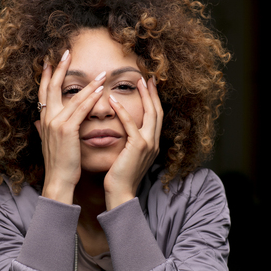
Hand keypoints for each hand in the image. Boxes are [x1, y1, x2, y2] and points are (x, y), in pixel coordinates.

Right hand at [35, 50, 106, 203]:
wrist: (58, 180)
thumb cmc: (59, 162)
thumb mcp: (49, 142)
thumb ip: (45, 128)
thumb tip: (40, 121)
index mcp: (45, 119)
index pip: (44, 92)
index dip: (47, 75)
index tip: (51, 60)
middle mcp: (48, 118)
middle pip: (52, 87)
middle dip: (60, 68)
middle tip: (67, 52)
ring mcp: (57, 123)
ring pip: (73, 97)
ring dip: (87, 84)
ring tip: (99, 73)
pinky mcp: (68, 130)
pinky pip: (81, 110)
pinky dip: (90, 98)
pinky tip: (99, 90)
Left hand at [103, 77, 162, 209]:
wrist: (120, 193)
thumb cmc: (119, 176)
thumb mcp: (127, 155)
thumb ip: (127, 141)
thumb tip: (120, 129)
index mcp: (152, 144)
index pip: (155, 116)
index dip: (153, 100)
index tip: (148, 85)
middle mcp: (154, 142)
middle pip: (157, 111)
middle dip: (152, 93)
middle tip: (147, 77)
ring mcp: (148, 144)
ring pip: (150, 114)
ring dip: (144, 96)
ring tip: (138, 81)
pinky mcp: (138, 147)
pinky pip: (131, 125)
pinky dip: (122, 111)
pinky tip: (113, 100)